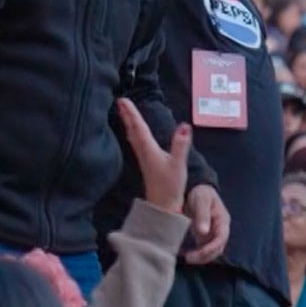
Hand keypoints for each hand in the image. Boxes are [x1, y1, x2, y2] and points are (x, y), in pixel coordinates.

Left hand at [118, 97, 187, 214]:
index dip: (132, 113)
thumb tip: (185, 126)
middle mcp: (144, 152)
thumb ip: (181, 145)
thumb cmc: (170, 187)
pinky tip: (133, 132)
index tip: (123, 100)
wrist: (163, 205)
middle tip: (120, 101)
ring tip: (124, 111)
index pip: (139, 127)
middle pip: (133, 129)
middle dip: (127, 115)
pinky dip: (134, 132)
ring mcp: (144, 157)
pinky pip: (137, 142)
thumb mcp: (178, 165)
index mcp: (149, 150)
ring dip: (129, 122)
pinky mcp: (147, 162)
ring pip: (134, 136)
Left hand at [184, 186, 230, 264]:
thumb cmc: (200, 193)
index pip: (220, 239)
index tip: (198, 254)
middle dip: (204, 256)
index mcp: (222, 221)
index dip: (211, 249)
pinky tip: (185, 253)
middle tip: (189, 258)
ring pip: (211, 251)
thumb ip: (203, 215)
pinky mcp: (205, 236)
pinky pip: (203, 248)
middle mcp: (220, 229)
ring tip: (186, 258)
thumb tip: (204, 232)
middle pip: (217, 249)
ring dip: (201, 257)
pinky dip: (196, 253)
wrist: (196, 189)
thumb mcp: (201, 200)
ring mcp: (213, 233)